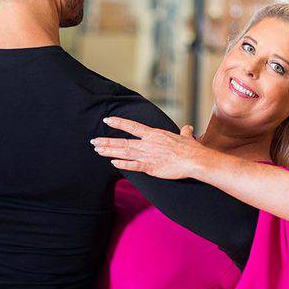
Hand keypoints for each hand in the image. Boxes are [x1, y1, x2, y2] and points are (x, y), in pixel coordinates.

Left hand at [91, 117, 211, 179]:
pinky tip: (112, 163)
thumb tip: (187, 128)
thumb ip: (184, 132)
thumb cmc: (191, 149)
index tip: (107, 120)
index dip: (118, 123)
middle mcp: (148, 144)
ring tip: (97, 150)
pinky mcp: (151, 168)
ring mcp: (148, 156)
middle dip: (107, 141)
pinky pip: (133, 166)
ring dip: (110, 151)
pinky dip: (122, 164)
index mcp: (154, 134)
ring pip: (124, 152)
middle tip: (94, 141)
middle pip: (123, 141)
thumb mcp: (186, 137)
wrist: (195, 160)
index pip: (132, 126)